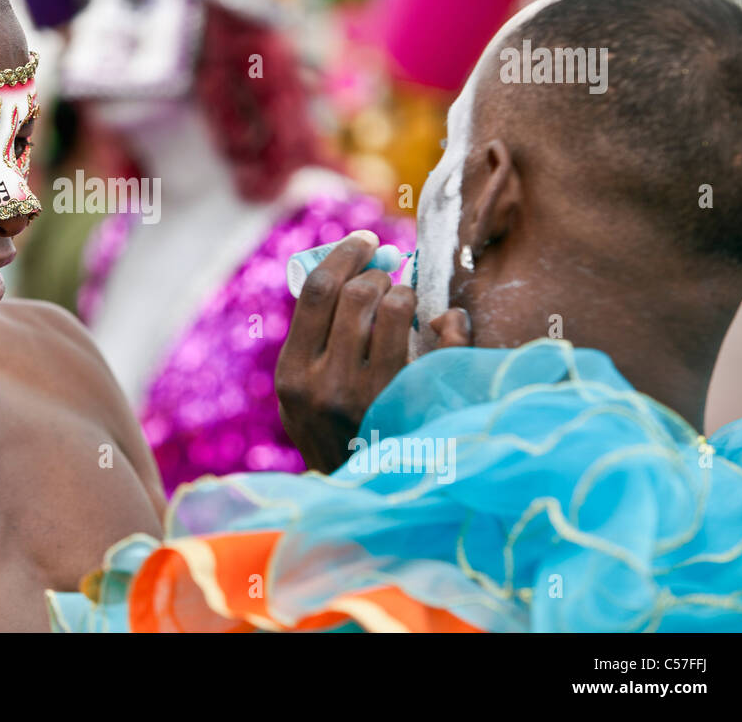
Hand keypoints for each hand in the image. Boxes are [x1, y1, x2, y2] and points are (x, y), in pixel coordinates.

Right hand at [275, 231, 470, 473]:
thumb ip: (312, 345)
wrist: (368, 501)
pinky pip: (440, 338)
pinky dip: (449, 321)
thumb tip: (350, 273)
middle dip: (379, 273)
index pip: (315, 290)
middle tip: (389, 276)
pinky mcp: (417, 406)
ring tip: (408, 306)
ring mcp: (374, 397)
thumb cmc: (337, 439)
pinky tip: (444, 325)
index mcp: (292, 376)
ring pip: (396, 306)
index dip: (344, 254)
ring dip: (407, 295)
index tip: (365, 241)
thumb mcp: (301, 400)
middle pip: (357, 292)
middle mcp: (327, 385)